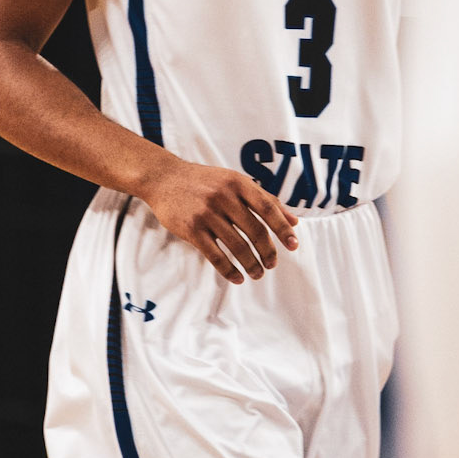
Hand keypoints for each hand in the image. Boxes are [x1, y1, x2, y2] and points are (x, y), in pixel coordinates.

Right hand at [140, 156, 299, 284]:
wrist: (165, 179)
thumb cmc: (206, 181)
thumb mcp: (235, 181)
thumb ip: (265, 199)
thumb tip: (294, 221)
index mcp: (238, 183)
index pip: (267, 208)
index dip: (282, 228)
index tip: (293, 245)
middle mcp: (224, 196)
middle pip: (255, 230)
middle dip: (267, 252)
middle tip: (272, 264)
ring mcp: (207, 213)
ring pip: (237, 246)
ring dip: (251, 264)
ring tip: (257, 274)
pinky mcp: (191, 229)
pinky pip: (215, 255)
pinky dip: (229, 270)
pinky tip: (237, 278)